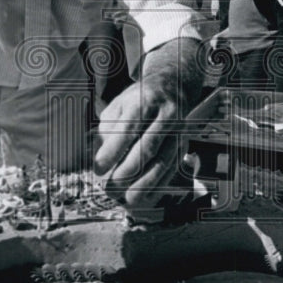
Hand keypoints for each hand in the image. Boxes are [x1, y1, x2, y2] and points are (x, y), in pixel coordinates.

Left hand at [94, 39, 199, 207]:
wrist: (175, 84)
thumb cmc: (141, 97)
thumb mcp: (120, 103)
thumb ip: (109, 126)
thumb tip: (101, 154)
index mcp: (145, 101)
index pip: (127, 130)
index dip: (112, 152)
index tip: (98, 169)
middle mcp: (165, 115)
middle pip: (147, 148)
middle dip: (127, 171)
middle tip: (110, 187)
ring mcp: (178, 131)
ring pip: (163, 162)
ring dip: (144, 184)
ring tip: (127, 199)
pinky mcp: (184, 144)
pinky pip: (172, 169)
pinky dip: (158, 185)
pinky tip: (145, 197)